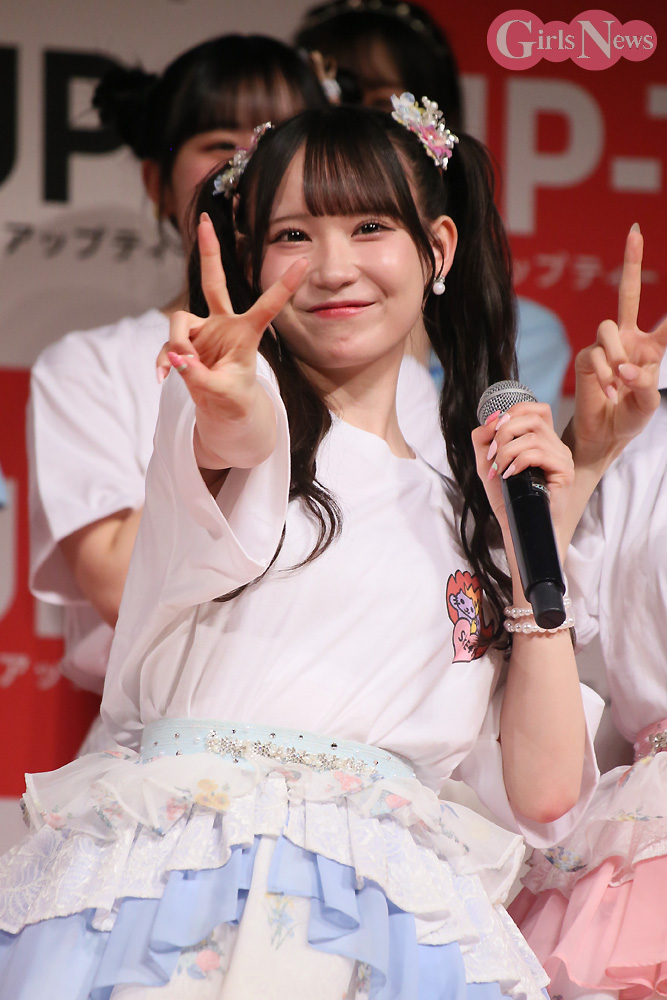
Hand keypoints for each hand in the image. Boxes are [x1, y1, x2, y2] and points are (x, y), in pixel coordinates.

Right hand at [157, 213, 306, 468]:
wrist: (222, 410)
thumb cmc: (232, 400)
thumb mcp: (220, 394)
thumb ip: (199, 377)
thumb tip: (176, 358)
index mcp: (247, 334)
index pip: (268, 307)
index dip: (284, 286)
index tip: (304, 263)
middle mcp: (224, 325)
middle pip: (214, 282)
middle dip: (209, 251)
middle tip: (206, 220)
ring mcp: (203, 331)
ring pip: (179, 321)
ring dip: (176, 344)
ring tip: (181, 369)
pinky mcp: (185, 342)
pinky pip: (168, 346)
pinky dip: (164, 362)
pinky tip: (163, 378)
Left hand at [472, 403, 573, 553]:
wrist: (518, 524)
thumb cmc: (506, 495)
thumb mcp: (488, 462)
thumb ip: (484, 439)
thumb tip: (491, 419)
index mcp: (542, 439)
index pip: (534, 408)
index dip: (512, 412)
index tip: (493, 432)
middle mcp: (555, 445)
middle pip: (532, 417)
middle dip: (505, 432)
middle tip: (492, 455)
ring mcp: (562, 457)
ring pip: (533, 436)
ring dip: (507, 451)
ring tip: (499, 469)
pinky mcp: (565, 472)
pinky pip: (538, 454)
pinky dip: (517, 462)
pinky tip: (509, 475)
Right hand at [569, 225, 666, 467]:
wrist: (603, 435)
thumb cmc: (628, 417)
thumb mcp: (647, 403)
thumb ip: (643, 383)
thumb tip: (624, 368)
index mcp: (651, 349)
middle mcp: (628, 340)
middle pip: (627, 294)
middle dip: (630, 263)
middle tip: (634, 232)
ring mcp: (605, 347)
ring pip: (609, 327)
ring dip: (617, 356)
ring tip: (619, 385)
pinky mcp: (587, 358)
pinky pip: (596, 354)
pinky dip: (605, 376)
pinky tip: (608, 393)